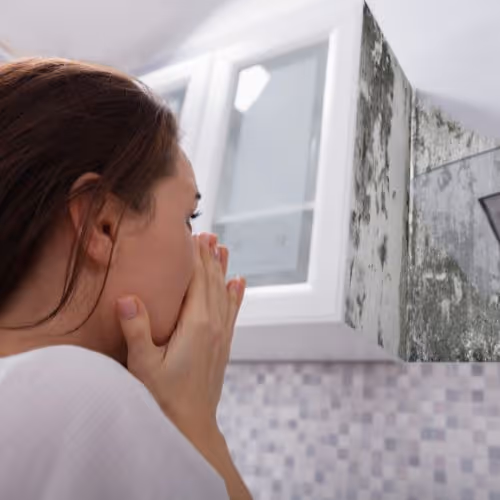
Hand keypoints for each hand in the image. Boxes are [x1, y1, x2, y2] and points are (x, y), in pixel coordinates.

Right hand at [116, 233, 245, 445]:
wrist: (192, 426)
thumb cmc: (164, 398)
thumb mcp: (143, 366)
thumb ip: (136, 330)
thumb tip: (127, 297)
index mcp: (196, 325)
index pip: (197, 281)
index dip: (195, 257)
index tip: (194, 235)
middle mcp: (213, 325)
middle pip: (212, 282)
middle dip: (209, 257)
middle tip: (208, 234)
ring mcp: (221, 335)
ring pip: (224, 293)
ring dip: (223, 269)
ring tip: (224, 248)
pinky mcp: (223, 345)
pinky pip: (231, 311)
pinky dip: (235, 294)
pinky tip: (238, 283)